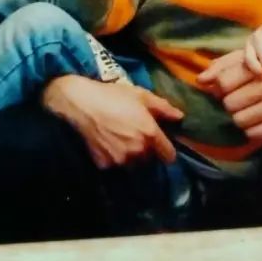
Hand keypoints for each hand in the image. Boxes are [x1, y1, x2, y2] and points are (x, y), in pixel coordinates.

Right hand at [41, 75, 182, 168]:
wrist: (80, 103)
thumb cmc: (113, 96)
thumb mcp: (141, 96)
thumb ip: (163, 108)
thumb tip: (180, 117)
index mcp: (150, 134)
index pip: (168, 155)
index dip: (167, 150)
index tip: (162, 145)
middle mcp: (138, 151)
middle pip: (149, 159)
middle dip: (146, 150)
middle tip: (135, 134)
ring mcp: (120, 159)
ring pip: (133, 163)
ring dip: (131, 155)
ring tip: (120, 138)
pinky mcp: (104, 164)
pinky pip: (115, 164)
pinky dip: (114, 157)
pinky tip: (107, 142)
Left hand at [198, 49, 261, 139]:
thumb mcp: (248, 60)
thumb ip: (223, 66)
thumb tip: (200, 80)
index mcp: (260, 67)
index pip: (223, 82)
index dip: (220, 88)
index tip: (227, 88)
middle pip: (229, 103)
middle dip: (230, 103)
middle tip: (239, 100)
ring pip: (238, 120)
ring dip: (239, 117)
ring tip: (248, 110)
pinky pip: (252, 133)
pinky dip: (250, 129)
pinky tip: (257, 120)